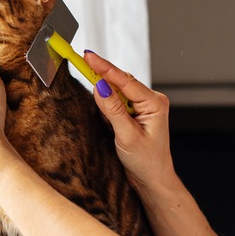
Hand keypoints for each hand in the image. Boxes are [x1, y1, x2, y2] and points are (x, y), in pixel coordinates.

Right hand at [83, 51, 175, 192]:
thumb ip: (113, 110)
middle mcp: (151, 100)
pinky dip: (106, 100)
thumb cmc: (146, 162)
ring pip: (117, 90)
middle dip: (100, 74)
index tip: (87, 55)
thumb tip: (99, 86)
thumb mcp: (127, 136)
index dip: (104, 67)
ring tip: (88, 82)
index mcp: (155, 103)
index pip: (125, 80)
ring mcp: (143, 106)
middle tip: (79, 61)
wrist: (153, 180)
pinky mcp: (135, 113)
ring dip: (103, 88)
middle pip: (120, 80)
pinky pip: (117, 101)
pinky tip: (98, 101)